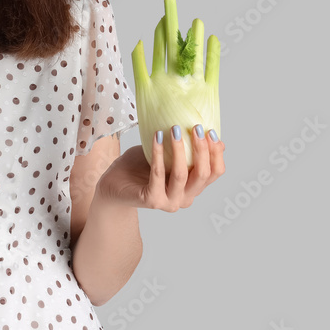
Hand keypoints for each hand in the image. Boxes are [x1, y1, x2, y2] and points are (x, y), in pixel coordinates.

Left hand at [95, 124, 224, 211]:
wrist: (113, 185)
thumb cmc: (139, 167)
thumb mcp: (166, 154)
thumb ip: (187, 150)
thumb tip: (211, 134)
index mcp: (192, 188)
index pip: (215, 173)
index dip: (216, 153)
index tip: (211, 132)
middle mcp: (185, 198)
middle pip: (203, 174)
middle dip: (203, 149)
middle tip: (196, 127)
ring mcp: (169, 202)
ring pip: (182, 175)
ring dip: (180, 149)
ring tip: (175, 129)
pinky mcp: (152, 200)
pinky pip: (158, 174)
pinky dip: (159, 153)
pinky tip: (157, 137)